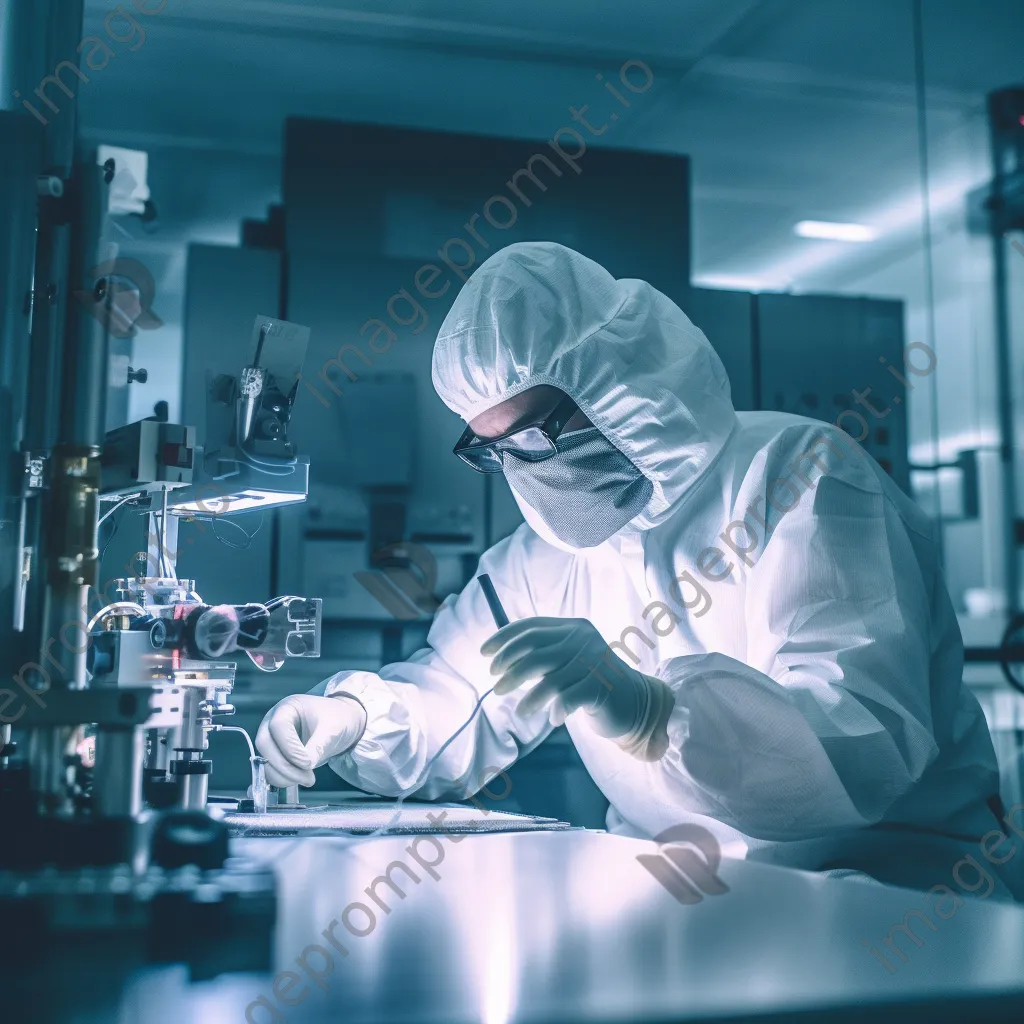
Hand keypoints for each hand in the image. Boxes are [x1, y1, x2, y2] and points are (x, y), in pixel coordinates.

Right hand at [256, 693, 366, 786]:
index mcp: (288, 707)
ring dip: (283, 776)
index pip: (278, 726)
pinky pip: (269, 769)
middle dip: (284, 766)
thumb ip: (318, 747)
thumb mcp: (332, 729)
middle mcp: (273, 720)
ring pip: (264, 760)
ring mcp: (271, 738)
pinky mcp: (274, 753)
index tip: (308, 763)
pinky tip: (300, 780)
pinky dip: (282, 778)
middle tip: (307, 778)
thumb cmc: (337, 719)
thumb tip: (306, 766)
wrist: (341, 722)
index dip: (290, 748)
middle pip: (265, 744)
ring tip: (308, 780)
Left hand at [481, 617, 668, 757]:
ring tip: (521, 711)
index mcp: (572, 627)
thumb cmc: (590, 682)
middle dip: (509, 668)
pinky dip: (555, 710)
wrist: (633, 702)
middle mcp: (583, 639)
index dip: (503, 638)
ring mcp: (594, 661)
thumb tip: (499, 655)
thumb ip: (541, 654)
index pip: (530, 627)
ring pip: (549, 679)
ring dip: (529, 698)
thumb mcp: (566, 660)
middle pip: (534, 650)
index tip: (484, 653)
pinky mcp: (601, 685)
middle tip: (496, 686)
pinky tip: (552, 719)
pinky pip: (567, 698)